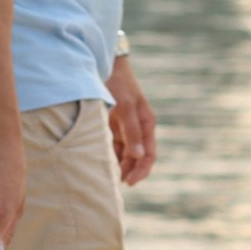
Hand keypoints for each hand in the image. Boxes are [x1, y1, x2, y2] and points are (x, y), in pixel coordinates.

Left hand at [107, 58, 157, 186]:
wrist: (106, 65)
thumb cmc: (119, 84)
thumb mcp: (126, 107)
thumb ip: (132, 131)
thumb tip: (138, 155)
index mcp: (146, 123)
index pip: (149, 154)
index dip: (141, 170)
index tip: (130, 182)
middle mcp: (138, 127)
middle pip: (138, 156)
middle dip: (129, 171)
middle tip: (116, 184)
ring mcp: (126, 125)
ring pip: (125, 152)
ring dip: (119, 164)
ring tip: (108, 176)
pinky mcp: (113, 123)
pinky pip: (114, 144)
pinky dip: (110, 154)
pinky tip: (101, 162)